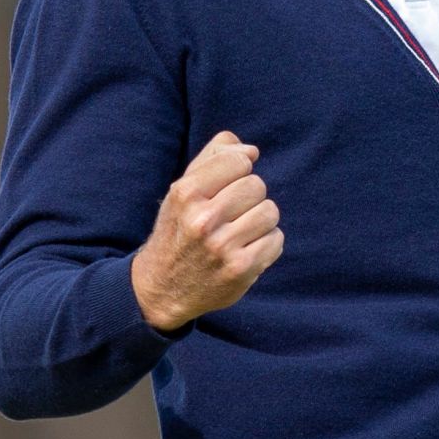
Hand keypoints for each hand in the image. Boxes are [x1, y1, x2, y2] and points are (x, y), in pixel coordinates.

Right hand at [131, 131, 284, 330]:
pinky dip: (266, 243)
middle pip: (257, 186)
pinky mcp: (241, 269)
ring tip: (239, 232)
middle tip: (231, 214)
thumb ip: (213, 158)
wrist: (162, 287)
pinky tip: (245, 250)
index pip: (239, 161)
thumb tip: (251, 151)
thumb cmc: (179, 230)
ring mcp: (222, 246)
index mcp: (186, 194)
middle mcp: (202, 220)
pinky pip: (276, 240)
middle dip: (249, 197)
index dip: (238, 171)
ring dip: (260, 221)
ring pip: (270, 212)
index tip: (225, 187)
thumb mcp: (183, 190)